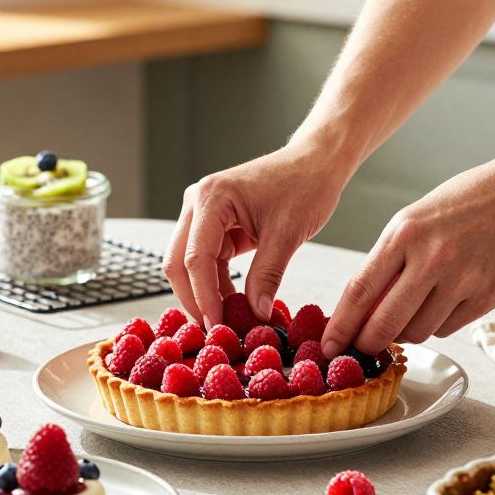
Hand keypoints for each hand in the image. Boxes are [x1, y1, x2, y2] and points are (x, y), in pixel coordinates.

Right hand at [164, 144, 348, 326]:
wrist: (316, 163)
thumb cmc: (305, 185)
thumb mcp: (287, 234)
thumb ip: (268, 275)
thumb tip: (256, 314)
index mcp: (211, 198)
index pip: (195, 258)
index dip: (204, 297)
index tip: (217, 326)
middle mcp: (198, 203)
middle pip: (179, 262)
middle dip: (194, 299)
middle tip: (215, 331)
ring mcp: (203, 214)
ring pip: (190, 265)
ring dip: (206, 294)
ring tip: (228, 322)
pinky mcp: (215, 226)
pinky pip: (208, 262)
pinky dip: (218, 285)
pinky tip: (234, 305)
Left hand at [321, 158, 494, 357]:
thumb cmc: (465, 201)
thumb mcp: (414, 218)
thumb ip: (387, 261)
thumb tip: (361, 309)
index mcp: (405, 234)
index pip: (360, 292)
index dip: (340, 326)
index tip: (328, 345)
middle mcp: (432, 259)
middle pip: (385, 324)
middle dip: (367, 343)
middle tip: (360, 347)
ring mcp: (463, 281)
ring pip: (417, 332)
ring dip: (404, 333)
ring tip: (407, 314)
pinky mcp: (488, 297)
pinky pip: (447, 329)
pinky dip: (435, 325)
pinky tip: (439, 304)